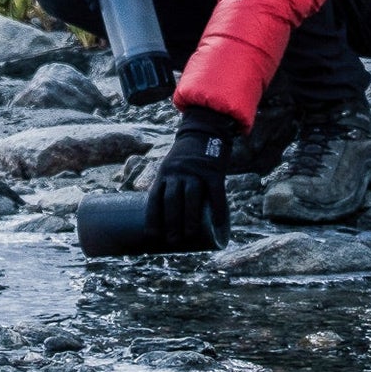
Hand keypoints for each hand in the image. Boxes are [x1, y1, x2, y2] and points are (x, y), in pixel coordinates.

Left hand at [146, 107, 235, 246]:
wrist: (205, 130)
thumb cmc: (187, 157)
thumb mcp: (172, 167)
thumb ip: (170, 187)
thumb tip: (167, 218)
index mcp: (164, 173)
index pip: (155, 197)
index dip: (152, 218)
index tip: (151, 236)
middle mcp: (178, 172)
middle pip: (172, 200)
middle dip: (170, 223)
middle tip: (171, 241)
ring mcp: (196, 171)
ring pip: (191, 198)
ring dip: (189, 219)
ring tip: (188, 236)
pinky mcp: (214, 172)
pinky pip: (216, 194)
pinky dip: (218, 210)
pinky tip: (218, 224)